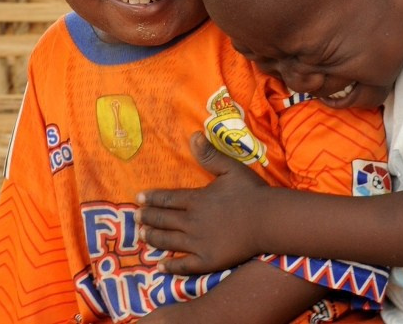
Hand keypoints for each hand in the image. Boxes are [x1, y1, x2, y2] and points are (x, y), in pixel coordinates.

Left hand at [137, 132, 269, 274]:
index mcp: (197, 199)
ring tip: (141, 237)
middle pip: (164, 220)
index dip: (152, 198)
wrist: (268, 220)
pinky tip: (160, 266)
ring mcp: (198, 242)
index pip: (168, 198)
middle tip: (135, 218)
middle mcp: (192, 221)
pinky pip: (184, 265)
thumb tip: (193, 135)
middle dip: (148, 218)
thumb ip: (210, 155)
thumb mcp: (230, 168)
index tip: (139, 198)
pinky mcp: (207, 260)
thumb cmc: (251, 193)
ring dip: (153, 238)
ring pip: (169, 241)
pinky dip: (170, 266)